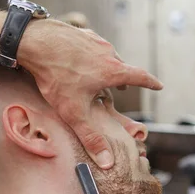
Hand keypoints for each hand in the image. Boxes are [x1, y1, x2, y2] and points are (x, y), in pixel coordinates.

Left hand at [18, 20, 162, 168]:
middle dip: (125, 78)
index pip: (140, 77)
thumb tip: (107, 160)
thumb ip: (91, 137)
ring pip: (107, 55)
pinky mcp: (80, 33)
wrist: (35, 42)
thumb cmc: (56, 76)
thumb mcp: (74, 112)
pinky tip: (80, 59)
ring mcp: (94, 40)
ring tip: (101, 74)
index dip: (150, 82)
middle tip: (124, 88)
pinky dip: (91, 55)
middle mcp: (107, 53)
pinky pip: (91, 45)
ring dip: (108, 66)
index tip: (159, 85)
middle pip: (123, 67)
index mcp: (112, 71)